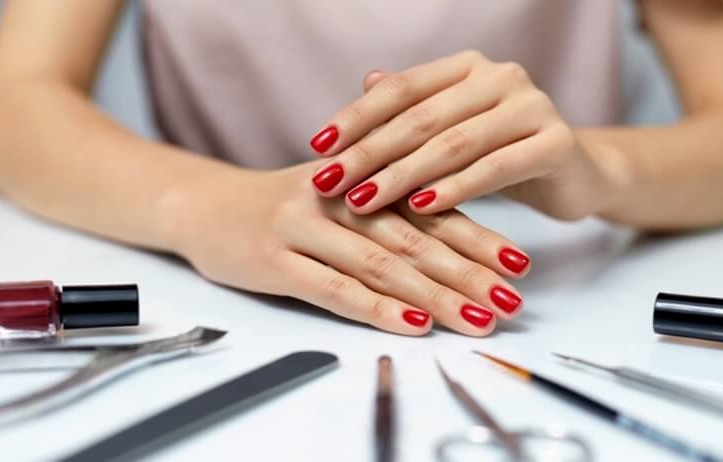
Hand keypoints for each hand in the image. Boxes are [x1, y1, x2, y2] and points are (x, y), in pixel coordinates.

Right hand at [164, 162, 530, 335]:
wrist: (205, 204)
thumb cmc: (284, 205)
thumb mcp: (337, 190)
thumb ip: (390, 203)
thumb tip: (456, 239)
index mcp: (361, 176)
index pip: (429, 209)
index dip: (477, 237)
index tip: (518, 264)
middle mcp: (338, 197)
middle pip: (414, 238)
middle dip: (468, 272)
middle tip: (510, 299)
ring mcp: (303, 228)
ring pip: (380, 264)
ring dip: (434, 296)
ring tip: (478, 319)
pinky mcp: (274, 261)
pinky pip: (332, 289)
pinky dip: (376, 308)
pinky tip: (413, 325)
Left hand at [308, 50, 623, 219]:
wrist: (575, 172)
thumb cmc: (501, 152)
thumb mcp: (453, 132)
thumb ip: (413, 110)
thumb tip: (365, 82)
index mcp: (467, 67)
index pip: (402, 89)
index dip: (357, 116)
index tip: (317, 147)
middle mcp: (500, 76)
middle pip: (422, 117)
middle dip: (371, 152)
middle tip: (330, 182)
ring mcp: (532, 105)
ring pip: (455, 143)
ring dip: (404, 175)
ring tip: (363, 200)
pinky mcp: (556, 142)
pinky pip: (497, 167)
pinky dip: (457, 188)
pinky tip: (421, 206)